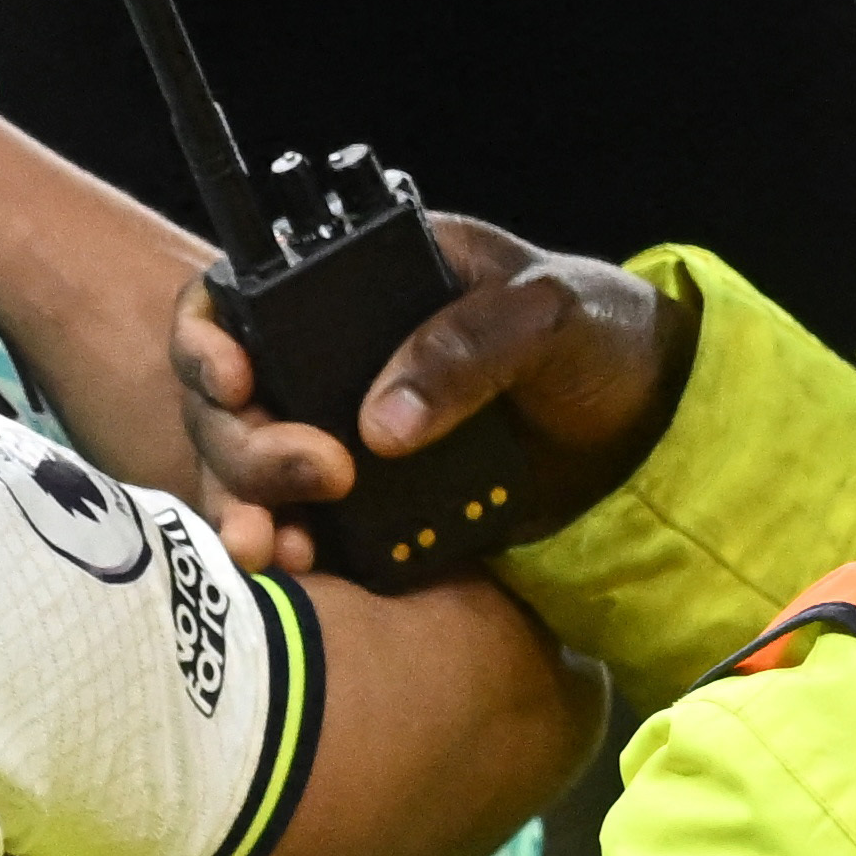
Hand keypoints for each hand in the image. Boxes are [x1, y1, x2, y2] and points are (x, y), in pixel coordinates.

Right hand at [171, 219, 699, 580]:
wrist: (645, 423)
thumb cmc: (598, 331)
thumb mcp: (545, 314)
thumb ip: (465, 349)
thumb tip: (379, 427)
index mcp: (357, 286)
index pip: (240, 299)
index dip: (210, 341)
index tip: (238, 384)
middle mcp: (329, 360)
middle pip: (231, 403)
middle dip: (248, 448)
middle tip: (316, 477)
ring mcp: (341, 434)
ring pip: (247, 471)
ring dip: (246, 509)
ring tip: (274, 552)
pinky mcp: (368, 502)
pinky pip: (300, 523)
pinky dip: (288, 549)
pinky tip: (300, 570)